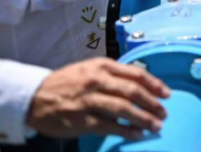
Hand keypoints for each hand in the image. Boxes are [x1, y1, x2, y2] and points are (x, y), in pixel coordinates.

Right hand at [26, 57, 169, 140]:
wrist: (34, 96)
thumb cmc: (67, 82)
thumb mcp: (90, 69)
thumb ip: (114, 75)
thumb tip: (141, 85)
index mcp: (102, 66)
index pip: (135, 74)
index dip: (155, 84)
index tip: (167, 94)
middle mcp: (97, 81)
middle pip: (133, 92)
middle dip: (152, 103)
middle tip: (164, 113)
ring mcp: (89, 100)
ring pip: (123, 109)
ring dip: (143, 119)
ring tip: (156, 126)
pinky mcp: (81, 119)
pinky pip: (109, 126)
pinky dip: (125, 130)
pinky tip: (137, 134)